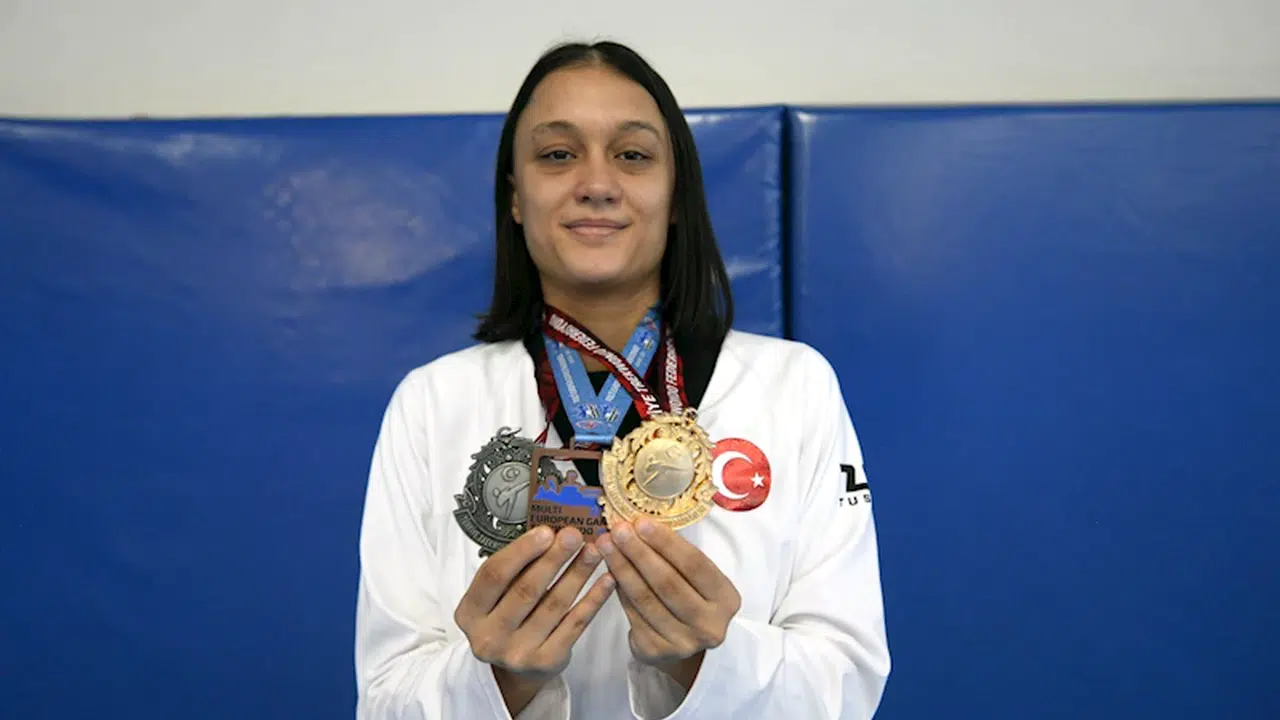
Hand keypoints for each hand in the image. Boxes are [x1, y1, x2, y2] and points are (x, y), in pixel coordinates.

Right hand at [453, 526, 614, 712]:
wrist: (515, 669)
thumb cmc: (507, 619)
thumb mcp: (497, 596)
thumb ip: (515, 569)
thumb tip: (550, 532)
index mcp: (470, 613)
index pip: (494, 575)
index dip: (521, 551)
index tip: (546, 531)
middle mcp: (489, 636)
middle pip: (526, 589)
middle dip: (554, 558)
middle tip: (574, 535)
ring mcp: (518, 653)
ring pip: (554, 604)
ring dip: (577, 573)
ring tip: (594, 551)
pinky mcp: (546, 661)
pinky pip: (575, 624)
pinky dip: (593, 599)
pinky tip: (605, 580)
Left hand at [597, 519, 740, 687]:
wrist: (685, 648)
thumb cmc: (691, 599)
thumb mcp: (698, 580)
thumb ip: (676, 557)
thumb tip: (639, 526)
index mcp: (726, 599)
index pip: (695, 564)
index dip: (666, 542)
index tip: (641, 522)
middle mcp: (709, 624)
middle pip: (668, 582)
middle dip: (639, 552)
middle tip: (618, 530)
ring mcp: (683, 642)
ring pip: (646, 599)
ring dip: (622, 568)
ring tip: (606, 545)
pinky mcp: (656, 652)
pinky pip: (633, 614)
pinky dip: (620, 590)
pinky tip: (609, 571)